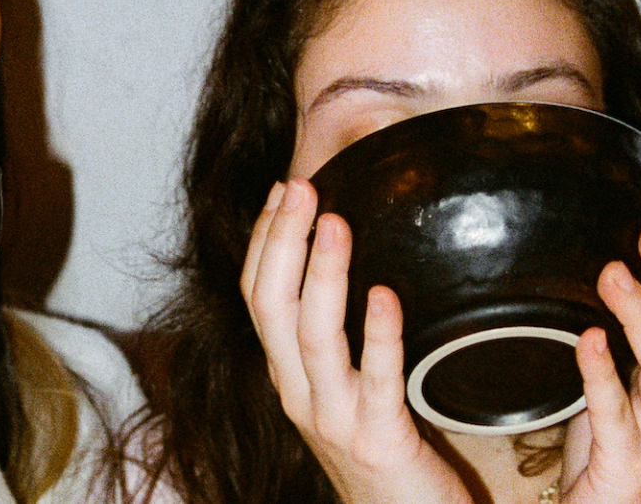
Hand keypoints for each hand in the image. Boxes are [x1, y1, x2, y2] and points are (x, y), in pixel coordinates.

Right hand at [240, 179, 474, 503]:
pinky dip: (377, 336)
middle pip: (270, 307)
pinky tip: (383, 296)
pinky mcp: (379, 441)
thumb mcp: (347, 388)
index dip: (265, 240)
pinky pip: (375, 381)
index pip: (256, 296)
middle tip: (301, 187)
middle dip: (282, 241)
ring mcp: (333, 419)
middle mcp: (298, 395)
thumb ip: (338, 339)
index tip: (284, 189)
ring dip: (322, 274)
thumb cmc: (384, 452)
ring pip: (311, 337)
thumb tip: (344, 265)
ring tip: (336, 222)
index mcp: (289, 376)